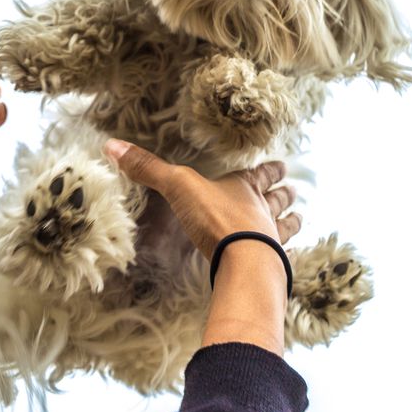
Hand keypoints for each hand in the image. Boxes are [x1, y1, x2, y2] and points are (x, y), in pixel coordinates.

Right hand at [103, 139, 301, 257]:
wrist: (243, 262)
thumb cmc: (217, 220)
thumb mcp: (179, 187)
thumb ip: (149, 170)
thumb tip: (112, 145)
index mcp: (246, 188)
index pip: (261, 174)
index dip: (270, 169)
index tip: (280, 165)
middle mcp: (263, 211)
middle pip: (279, 199)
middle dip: (284, 194)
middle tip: (293, 191)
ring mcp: (271, 239)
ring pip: (287, 226)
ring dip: (292, 221)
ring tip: (299, 218)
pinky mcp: (271, 265)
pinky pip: (283, 258)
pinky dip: (286, 256)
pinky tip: (288, 259)